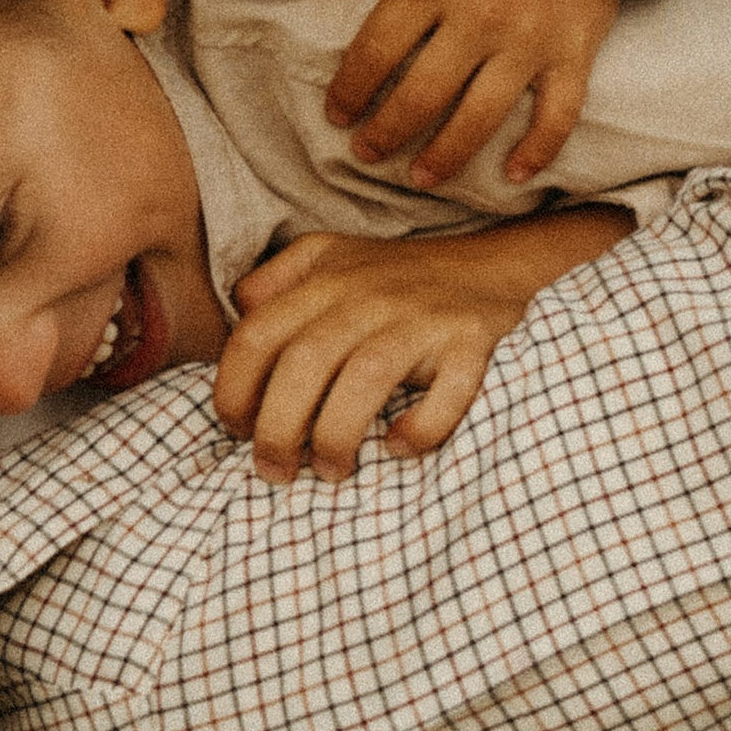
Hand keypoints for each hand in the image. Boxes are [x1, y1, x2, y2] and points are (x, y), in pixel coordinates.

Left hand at [213, 211, 631, 482]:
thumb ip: (278, 279)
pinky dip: (419, 430)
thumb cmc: (399, 278)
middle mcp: (369, 295)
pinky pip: (446, 394)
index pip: (258, 335)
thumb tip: (237, 310)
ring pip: (364, 378)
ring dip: (336, 437)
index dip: (234, 390)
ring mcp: (423, 318)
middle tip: (275, 472)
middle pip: (304, 363)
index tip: (236, 431)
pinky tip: (399, 447)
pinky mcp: (472, 343)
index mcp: (325, 281)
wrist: (496, 268)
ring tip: (330, 471)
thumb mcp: (331, 258)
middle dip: (277, 430)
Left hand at [327, 0, 620, 183]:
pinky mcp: (573, 53)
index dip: (350, 90)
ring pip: (479, 119)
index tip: (337, 113)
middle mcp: (478, 18)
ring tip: (420, 178)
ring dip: (444, 157)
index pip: (376, 51)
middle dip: (386, 133)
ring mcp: (529, 41)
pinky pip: (556, 117)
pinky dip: (537, 151)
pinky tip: (512, 175)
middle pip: (420, 97)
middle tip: (367, 153)